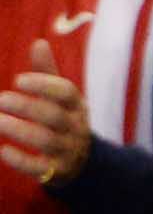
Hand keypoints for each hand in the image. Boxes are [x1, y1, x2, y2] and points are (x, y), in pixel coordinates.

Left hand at [0, 39, 92, 186]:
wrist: (82, 163)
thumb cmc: (64, 121)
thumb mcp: (62, 99)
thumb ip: (48, 73)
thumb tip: (38, 42)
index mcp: (77, 106)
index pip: (67, 93)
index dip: (44, 85)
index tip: (18, 80)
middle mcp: (75, 127)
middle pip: (54, 116)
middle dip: (27, 107)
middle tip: (0, 100)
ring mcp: (67, 150)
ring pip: (46, 140)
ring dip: (19, 130)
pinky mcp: (56, 171)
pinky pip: (39, 167)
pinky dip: (21, 160)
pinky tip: (2, 150)